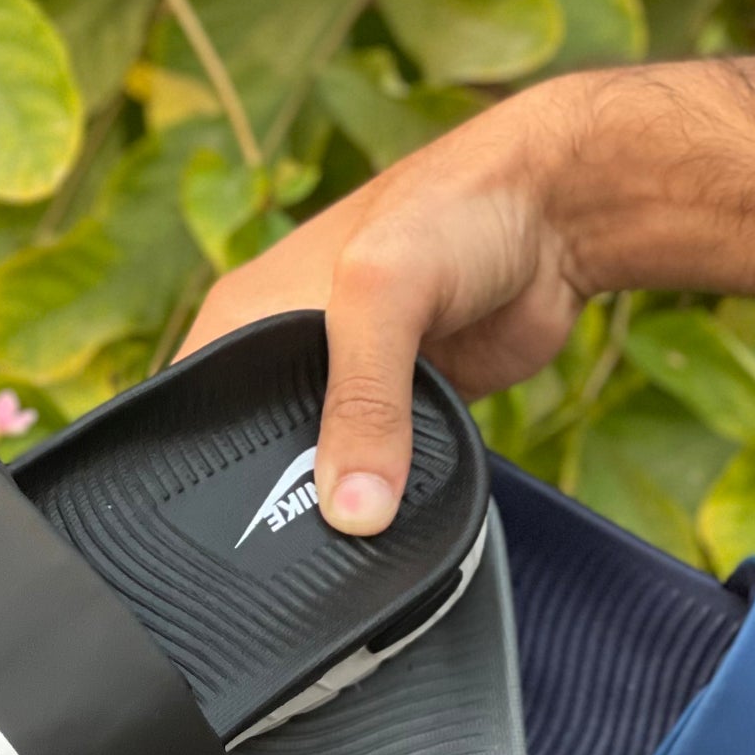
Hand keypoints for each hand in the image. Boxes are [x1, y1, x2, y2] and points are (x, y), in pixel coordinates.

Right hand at [181, 78, 597, 534]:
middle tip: (305, 545)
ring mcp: (355, 387)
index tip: (225, 528)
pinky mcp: (413, 411)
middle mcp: (291, 353)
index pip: (194, 407)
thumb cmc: (454, 210)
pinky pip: (389, 474)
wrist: (560, 213)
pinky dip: (397, 493)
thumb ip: (361, 403)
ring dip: (347, 501)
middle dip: (281, 499)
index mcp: (249, 316)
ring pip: (329, 472)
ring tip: (352, 539)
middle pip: (261, 456)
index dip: (200, 466)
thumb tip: (352, 511)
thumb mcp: (379, 296)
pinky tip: (398, 517)